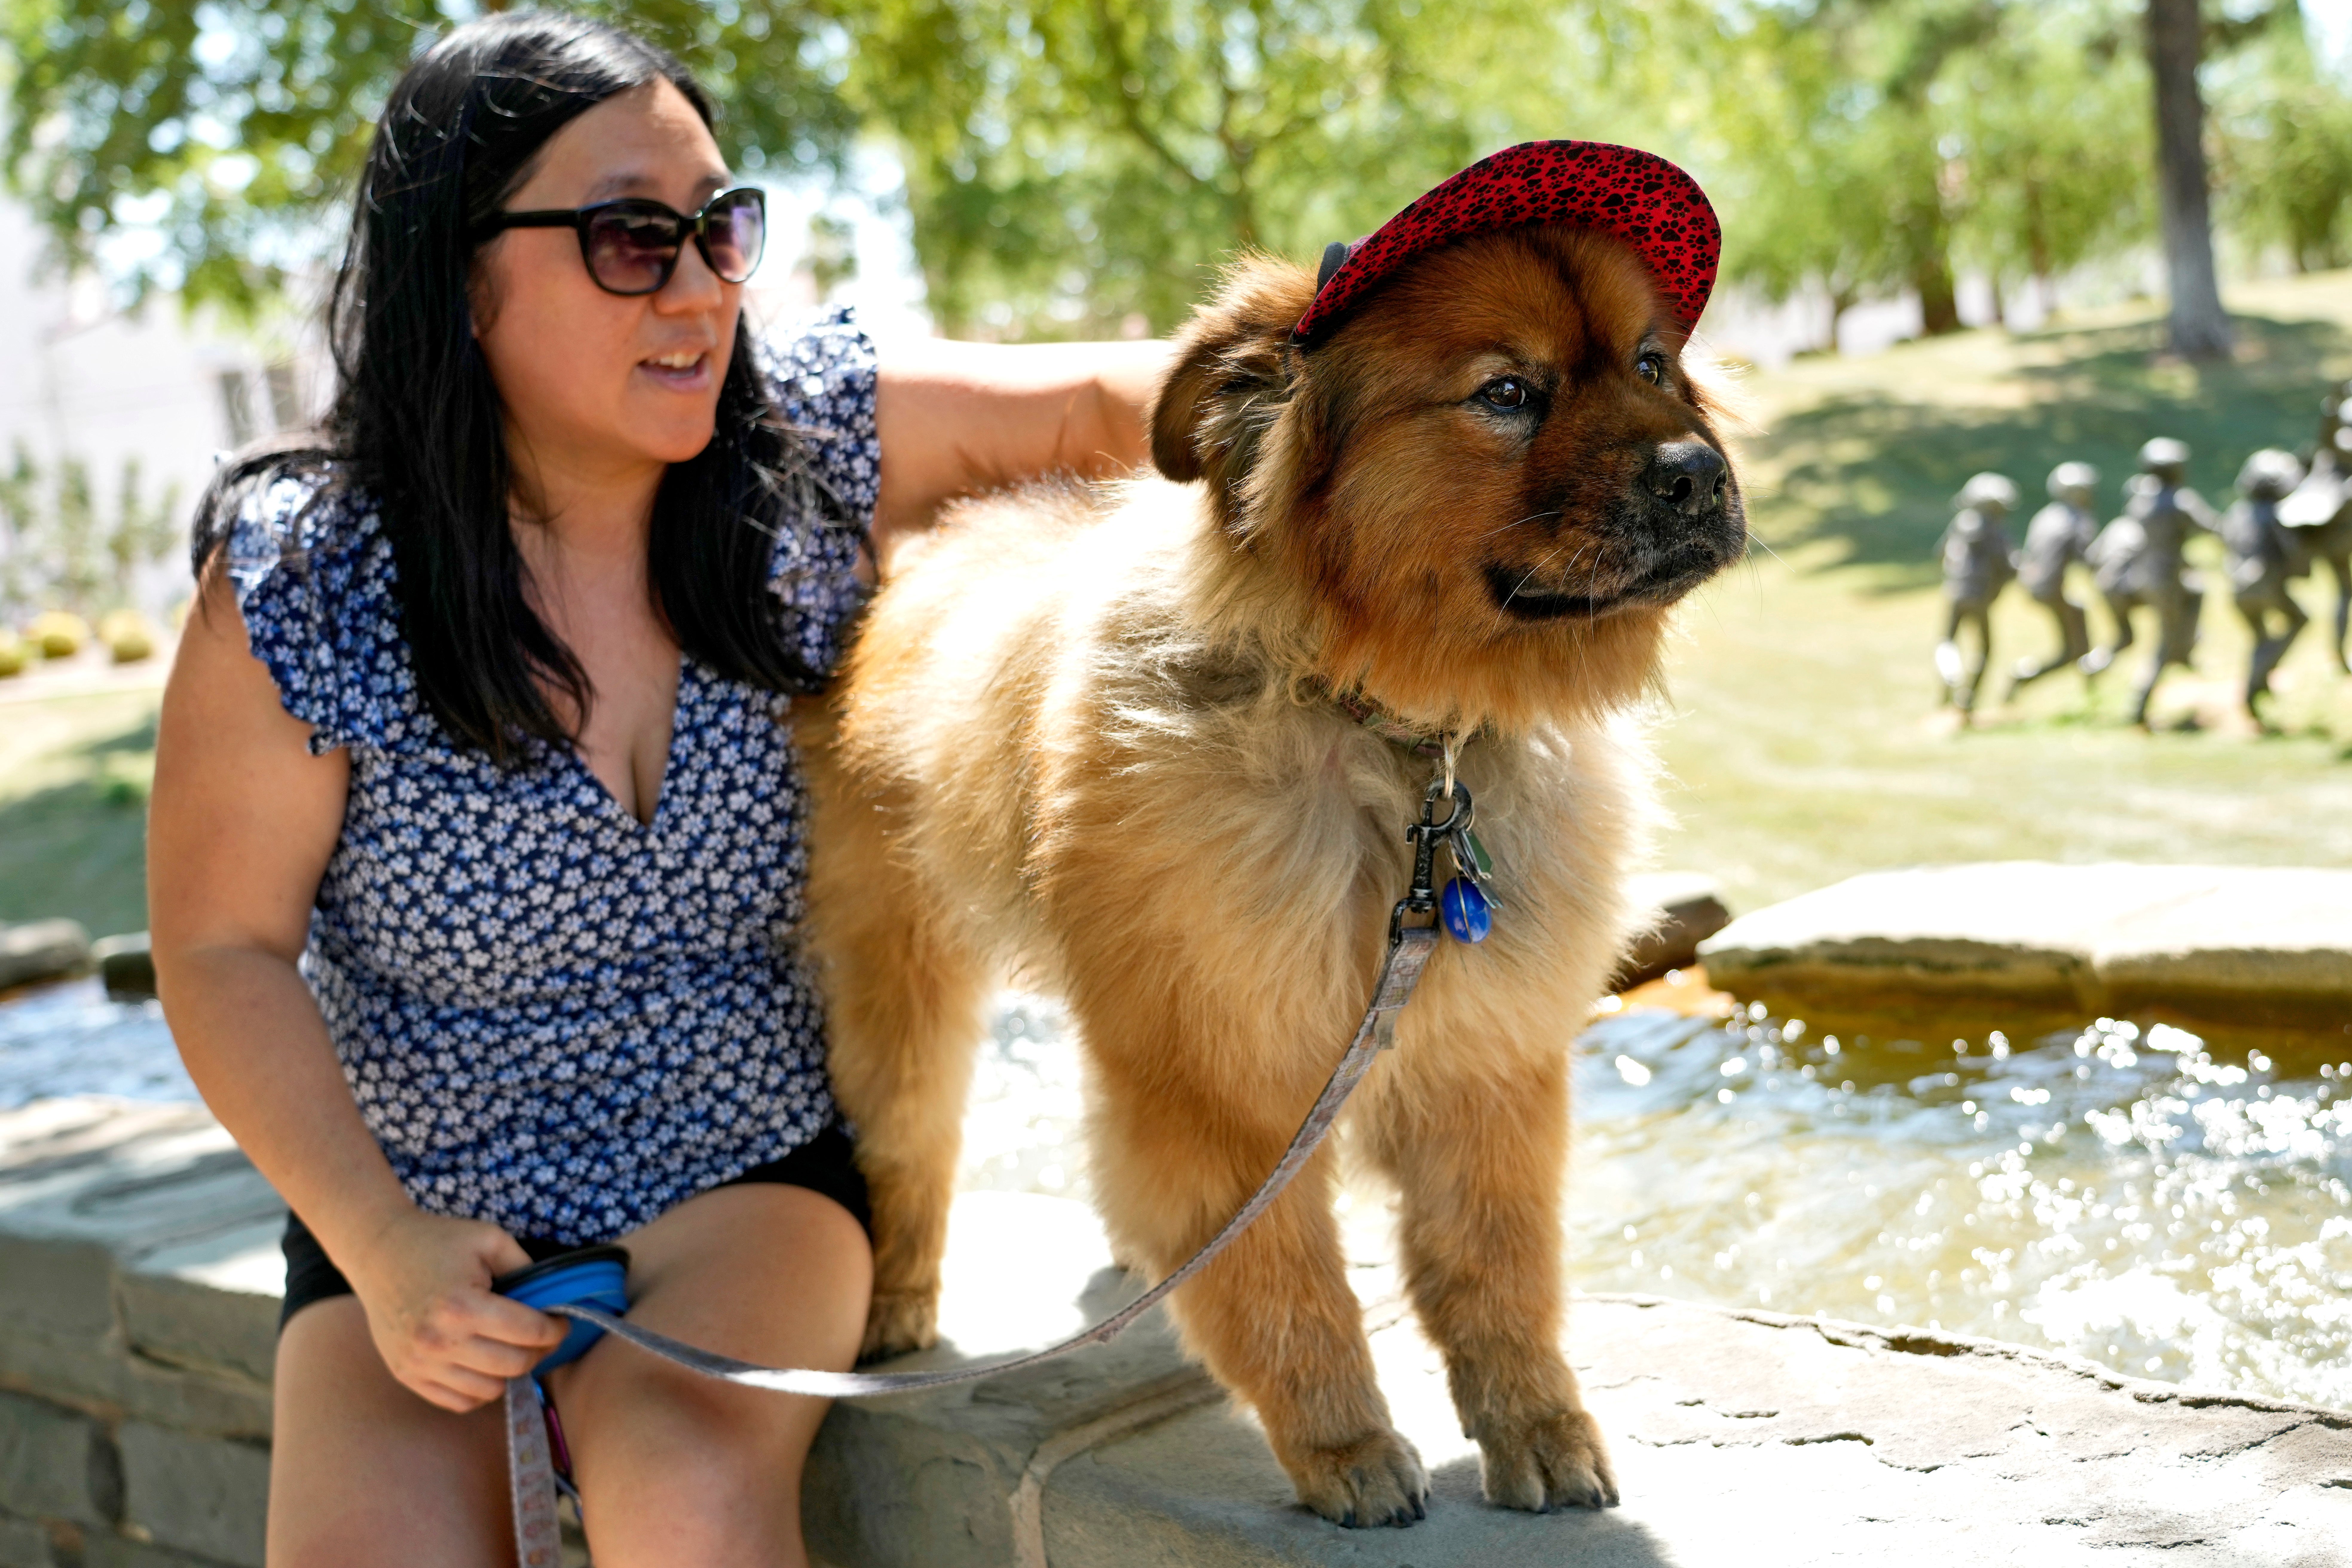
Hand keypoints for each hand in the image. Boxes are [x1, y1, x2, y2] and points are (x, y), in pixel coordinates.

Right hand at [337, 1208, 567, 1410]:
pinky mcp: (406, 1375)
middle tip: (543, 1337)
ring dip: (509, 1373)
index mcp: (461, 1306)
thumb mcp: (489, 1239)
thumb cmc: (437, 1241)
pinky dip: (480, 1390)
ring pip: (489, 1391)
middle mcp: (438, 1341)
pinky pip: (458, 1402)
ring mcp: (419, 1363)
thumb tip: (552, 1299)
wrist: (378, 1252)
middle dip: (539, 1352)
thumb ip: (525, 1268)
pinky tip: (486, 1366)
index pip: (528, 1333)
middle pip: (513, 1365)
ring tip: (513, 1349)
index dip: (555, 1329)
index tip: (560, 1322)